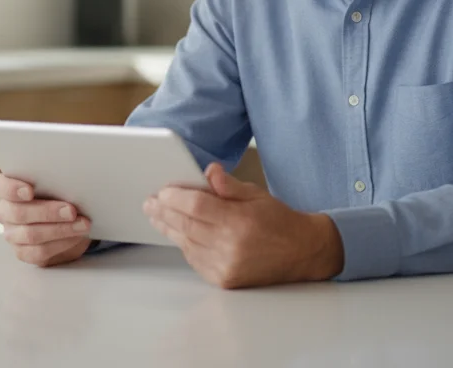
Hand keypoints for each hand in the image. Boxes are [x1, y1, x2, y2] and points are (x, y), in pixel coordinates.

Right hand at [0, 173, 91, 266]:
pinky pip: (39, 252)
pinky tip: (75, 237)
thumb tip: (72, 182)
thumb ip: (55, 182)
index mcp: (8, 189)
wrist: (68, 222)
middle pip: (18, 213)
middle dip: (48, 212)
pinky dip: (61, 244)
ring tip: (82, 224)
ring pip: (31, 234)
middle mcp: (6, 212)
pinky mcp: (23, 252)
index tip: (29, 191)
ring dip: (60, 229)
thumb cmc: (59, 196)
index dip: (10, 188)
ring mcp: (12, 233)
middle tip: (71, 210)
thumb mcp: (57, 185)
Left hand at [144, 162, 343, 288]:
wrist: (303, 252)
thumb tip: (208, 172)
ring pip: (186, 243)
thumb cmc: (280, 221)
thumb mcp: (257, 194)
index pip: (197, 206)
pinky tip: (178, 233)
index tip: (162, 191)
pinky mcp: (224, 280)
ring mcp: (226, 266)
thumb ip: (228, 185)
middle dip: (164, 212)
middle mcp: (231, 246)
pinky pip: (195, 259)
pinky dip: (184, 244)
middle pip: (186, 225)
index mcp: (239, 221)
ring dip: (169, 228)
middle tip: (150, 203)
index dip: (175, 197)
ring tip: (157, 216)